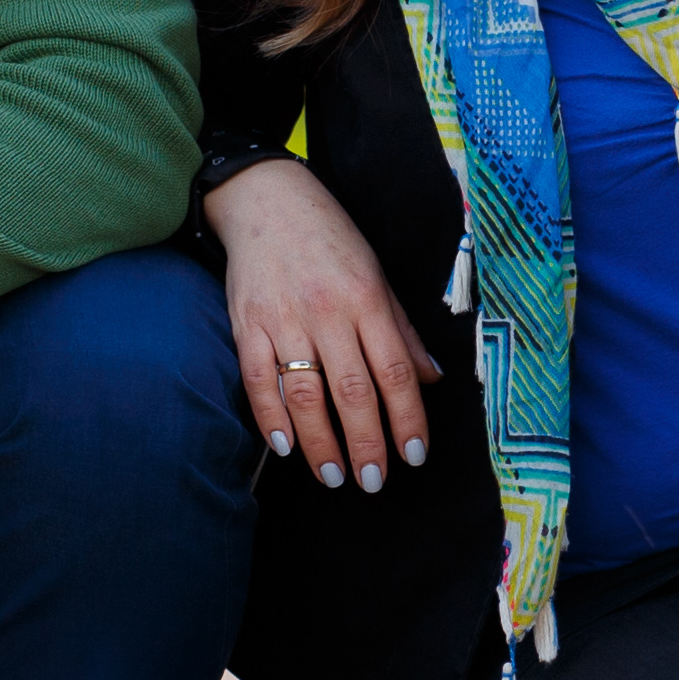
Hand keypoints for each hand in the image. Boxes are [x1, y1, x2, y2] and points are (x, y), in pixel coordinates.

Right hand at [210, 154, 438, 492]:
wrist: (267, 199)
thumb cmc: (330, 239)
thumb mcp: (377, 275)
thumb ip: (402, 330)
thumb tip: (431, 379)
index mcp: (368, 300)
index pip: (395, 372)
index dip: (407, 419)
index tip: (414, 456)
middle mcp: (328, 312)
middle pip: (352, 390)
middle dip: (366, 442)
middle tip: (374, 481)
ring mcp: (284, 319)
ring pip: (305, 393)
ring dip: (320, 442)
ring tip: (333, 476)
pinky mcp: (247, 324)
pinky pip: (258, 379)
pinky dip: (270, 416)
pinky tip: (285, 446)